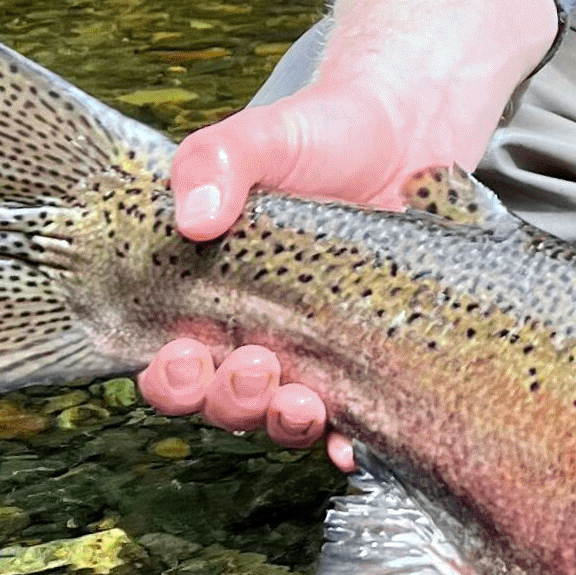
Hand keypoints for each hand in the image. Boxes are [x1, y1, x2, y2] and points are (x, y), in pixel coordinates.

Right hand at [138, 0, 556, 460]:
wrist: (406, 129)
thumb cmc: (319, 134)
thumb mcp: (260, 138)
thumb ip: (214, 163)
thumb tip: (194, 218)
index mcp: (211, 298)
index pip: (171, 364)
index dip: (168, 379)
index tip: (182, 356)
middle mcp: (258, 335)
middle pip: (223, 403)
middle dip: (229, 401)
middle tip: (256, 366)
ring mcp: (320, 354)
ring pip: (285, 420)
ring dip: (285, 423)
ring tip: (303, 401)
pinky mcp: (378, 360)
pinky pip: (359, 424)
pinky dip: (349, 444)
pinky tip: (352, 445)